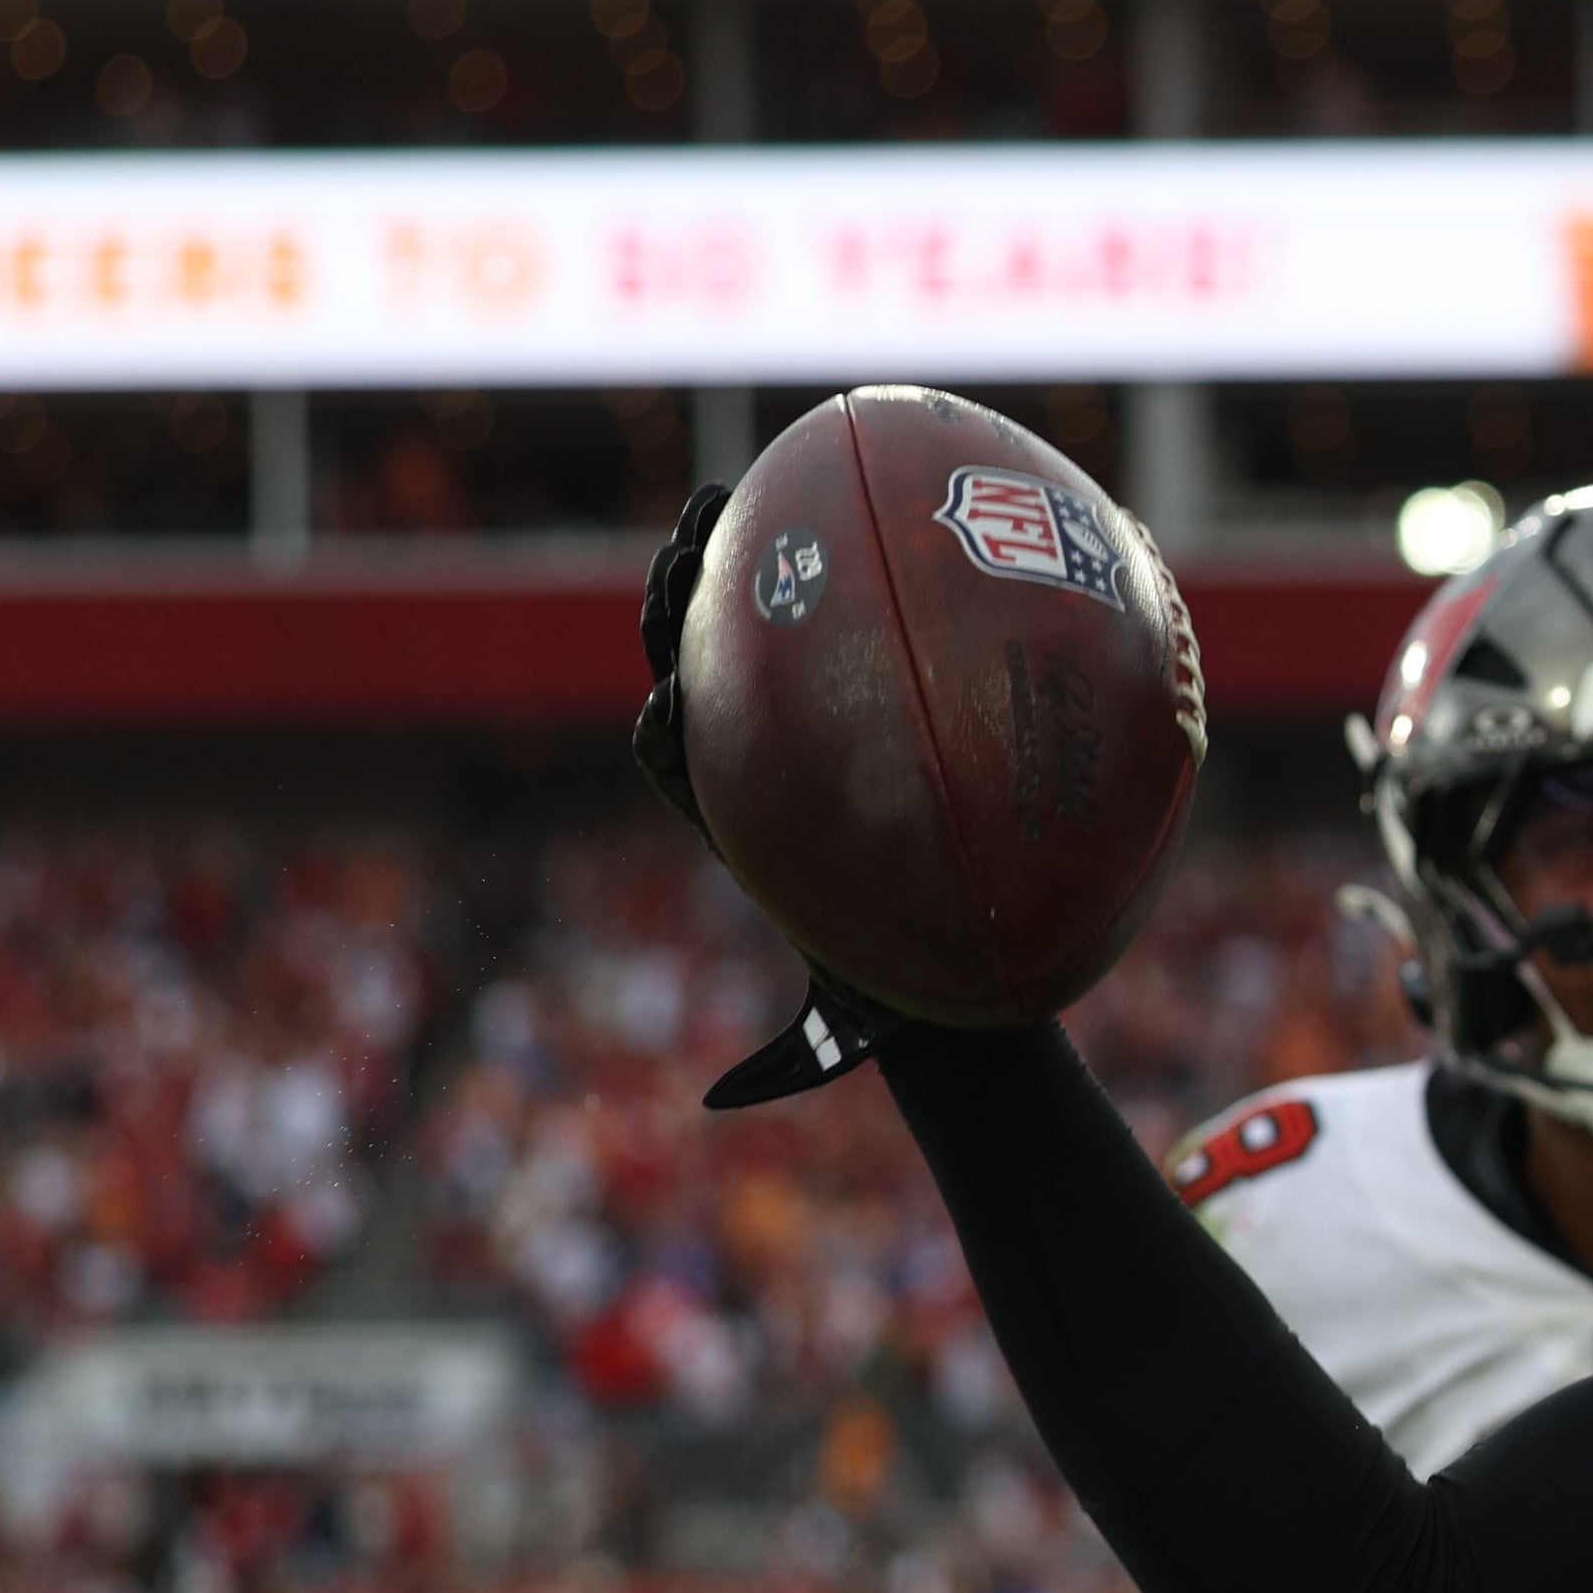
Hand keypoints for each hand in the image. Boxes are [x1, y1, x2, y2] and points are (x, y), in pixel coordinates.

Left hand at [634, 479, 905, 1109]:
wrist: (931, 972)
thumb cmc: (891, 1006)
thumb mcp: (836, 1042)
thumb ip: (784, 1068)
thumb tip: (722, 1101)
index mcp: (733, 822)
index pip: (669, 756)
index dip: (661, 724)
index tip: (664, 703)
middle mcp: (749, 766)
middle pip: (686, 664)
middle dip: (674, 603)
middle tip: (691, 539)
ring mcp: (789, 729)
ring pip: (736, 629)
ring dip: (726, 560)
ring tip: (735, 492)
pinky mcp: (838, 707)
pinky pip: (818, 626)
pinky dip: (820, 571)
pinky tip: (861, 516)